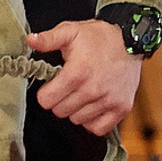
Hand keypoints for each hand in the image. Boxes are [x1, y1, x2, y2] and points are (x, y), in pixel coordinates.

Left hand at [30, 19, 141, 135]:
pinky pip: (97, 128)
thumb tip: (31, 40)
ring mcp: (109, 101)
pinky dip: (92, 120)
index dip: (46, 93)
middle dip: (60, 100)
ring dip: (76, 109)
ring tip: (83, 92)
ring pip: (77, 120)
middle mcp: (93, 90)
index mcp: (77, 72)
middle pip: (60, 112)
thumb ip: (49, 39)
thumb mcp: (71, 31)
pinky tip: (93, 104)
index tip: (52, 85)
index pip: (46, 101)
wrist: (131, 40)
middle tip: (69, 86)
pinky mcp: (121, 108)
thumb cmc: (99, 37)